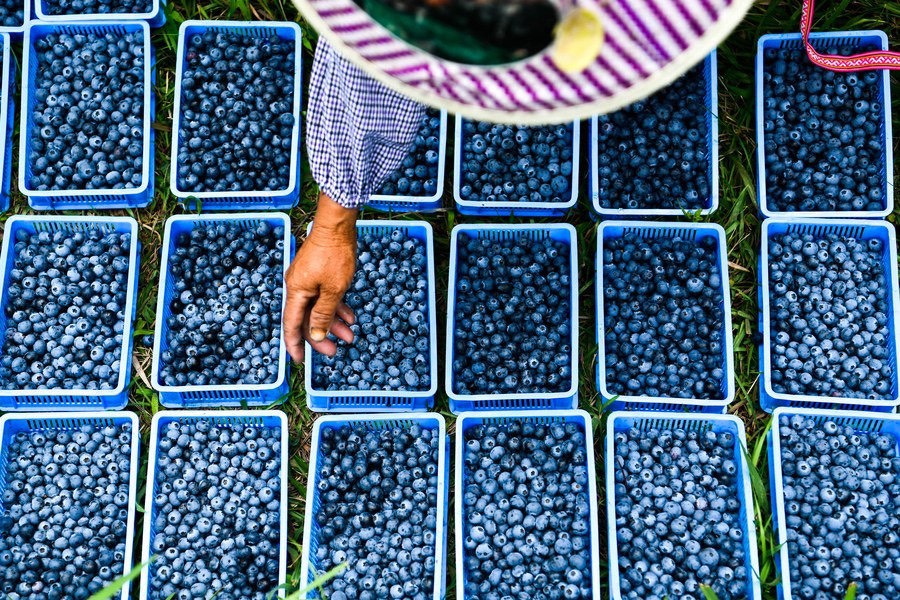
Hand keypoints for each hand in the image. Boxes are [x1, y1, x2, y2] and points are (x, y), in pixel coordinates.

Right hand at [283, 193, 357, 362]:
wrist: (338, 225)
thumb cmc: (335, 255)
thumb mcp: (333, 289)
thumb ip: (323, 314)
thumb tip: (314, 336)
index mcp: (296, 291)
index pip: (291, 325)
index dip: (295, 345)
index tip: (299, 362)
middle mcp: (298, 287)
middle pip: (306, 319)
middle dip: (321, 337)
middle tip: (336, 352)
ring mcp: (308, 280)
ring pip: (318, 309)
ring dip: (333, 323)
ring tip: (350, 336)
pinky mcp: (318, 274)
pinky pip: (325, 297)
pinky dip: (336, 308)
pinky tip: (350, 316)